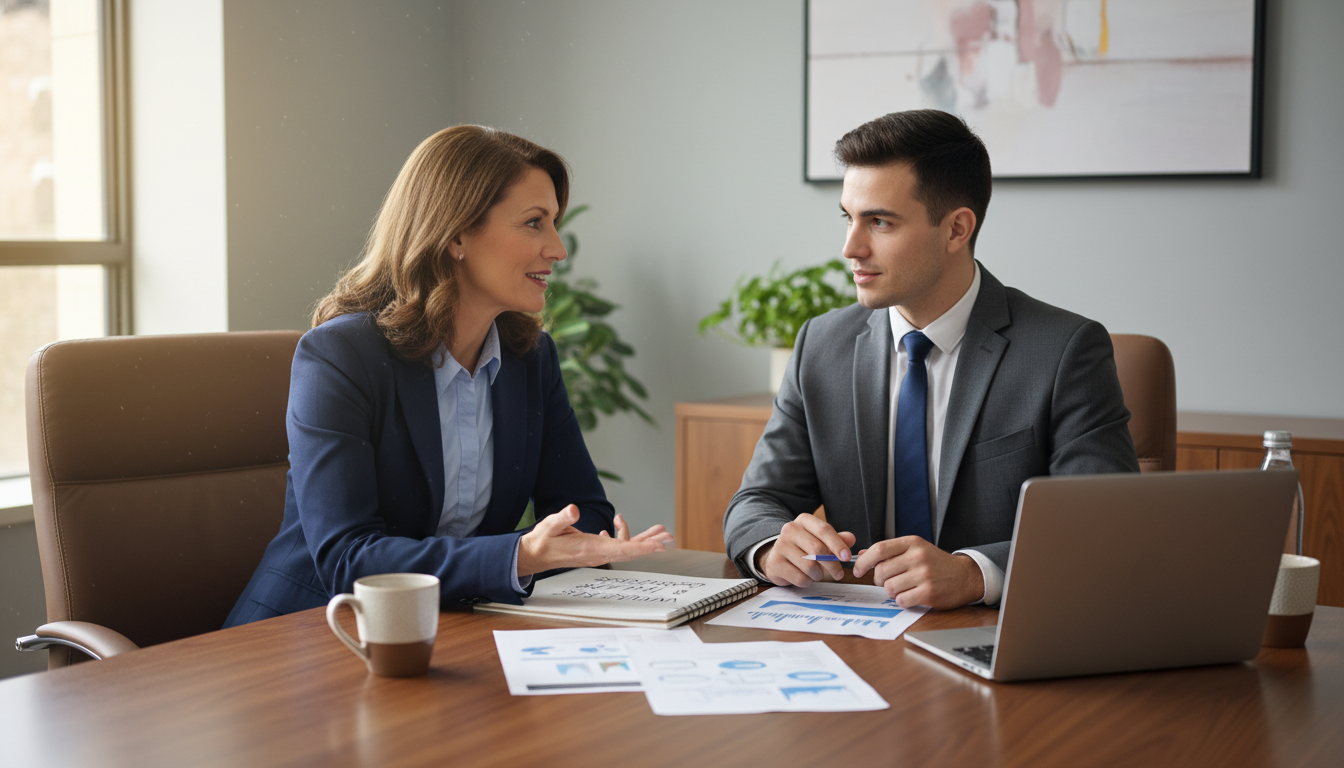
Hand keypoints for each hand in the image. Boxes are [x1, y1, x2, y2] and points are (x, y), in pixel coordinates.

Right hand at [517, 506, 672, 576]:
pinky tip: (620, 525)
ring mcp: (597, 553)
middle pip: (630, 550)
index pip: (622, 549)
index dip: (642, 547)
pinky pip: (616, 545)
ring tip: (658, 529)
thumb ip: (563, 517)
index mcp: (590, 548)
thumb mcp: (550, 525)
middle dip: (651, 543)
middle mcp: (597, 553)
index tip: (659, 545)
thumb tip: (574, 509)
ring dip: (643, 538)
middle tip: (669, 536)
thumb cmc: (543, 540)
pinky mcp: (595, 550)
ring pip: (626, 548)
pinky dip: (624, 535)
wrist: (535, 555)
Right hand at [756, 513, 857, 586]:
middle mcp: (790, 530)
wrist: (778, 557)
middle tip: (839, 574)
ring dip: (819, 575)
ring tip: (818, 574)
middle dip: (832, 564)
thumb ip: (837, 539)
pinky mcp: (775, 564)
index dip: (837, 544)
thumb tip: (851, 539)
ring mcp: (780, 546)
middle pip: (818, 549)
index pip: (824, 530)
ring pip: (809, 566)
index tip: (847, 557)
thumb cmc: (803, 548)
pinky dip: (808, 582)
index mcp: (804, 520)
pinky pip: (800, 578)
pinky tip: (806, 577)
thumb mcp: (820, 540)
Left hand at [851, 537, 983, 608]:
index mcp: (913, 543)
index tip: (858, 570)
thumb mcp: (915, 550)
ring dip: (891, 592)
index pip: (879, 549)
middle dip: (878, 580)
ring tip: (903, 588)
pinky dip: (902, 601)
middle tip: (886, 581)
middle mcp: (918, 557)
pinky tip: (911, 596)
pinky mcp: (930, 592)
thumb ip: (890, 552)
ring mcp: (924, 575)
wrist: (965, 576)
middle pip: (881, 571)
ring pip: (890, 587)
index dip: (864, 561)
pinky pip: (902, 600)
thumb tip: (862, 554)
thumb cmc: (937, 564)